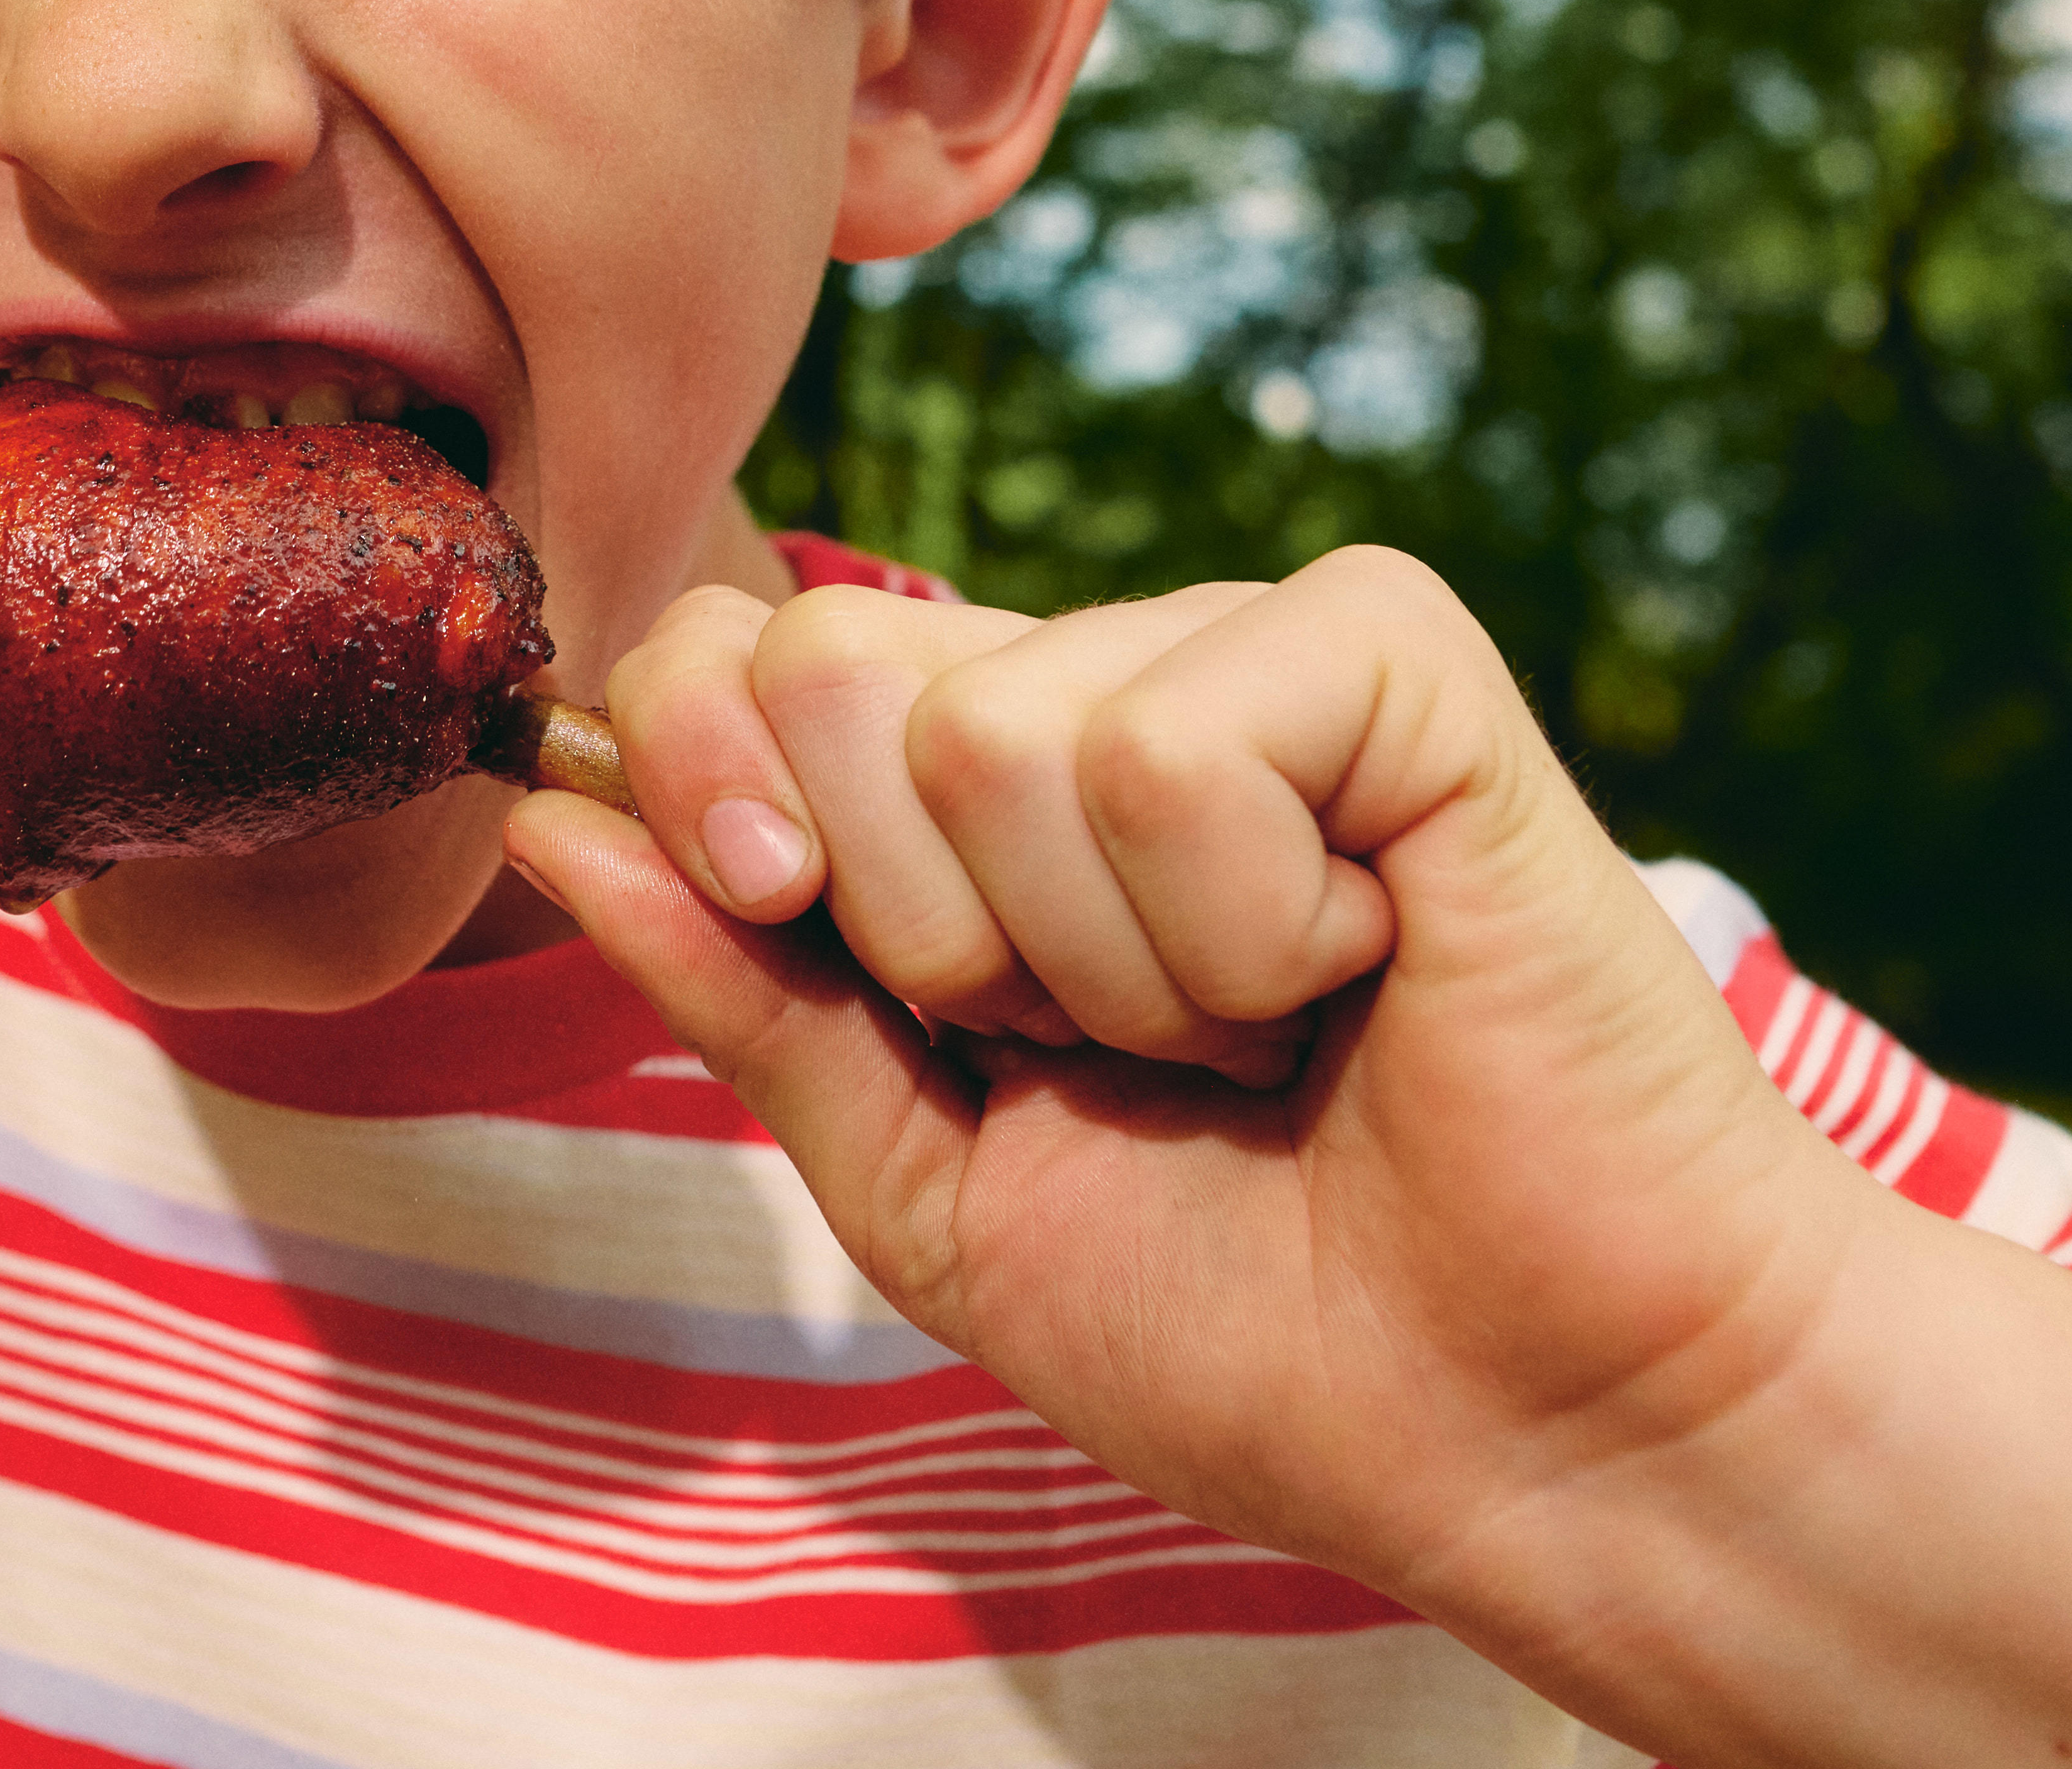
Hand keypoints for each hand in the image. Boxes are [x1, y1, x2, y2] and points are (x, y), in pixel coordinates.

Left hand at [505, 548, 1871, 1612]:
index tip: (803, 928)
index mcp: (981, 786)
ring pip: (995, 727)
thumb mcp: (922, 1177)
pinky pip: (1168, 750)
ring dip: (1111, 968)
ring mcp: (1254, 651)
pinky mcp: (1394, 658)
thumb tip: (540, 800)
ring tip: (1262, 1033)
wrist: (1532, 1421)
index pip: (736, 652)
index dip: (708, 784)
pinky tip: (1362, 976)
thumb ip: (735, 986)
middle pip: (832, 664)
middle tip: (1114, 1042)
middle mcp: (1106, 681)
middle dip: (927, 928)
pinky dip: (1245, 932)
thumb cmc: (1260, 1318)